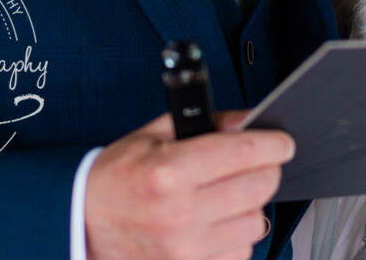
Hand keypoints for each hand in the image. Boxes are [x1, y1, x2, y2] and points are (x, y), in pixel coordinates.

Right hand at [86, 110, 294, 259]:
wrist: (83, 225)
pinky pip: (242, 251)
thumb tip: (250, 120)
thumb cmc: (119, 178)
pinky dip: (236, 236)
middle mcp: (179, 213)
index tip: (281, 142)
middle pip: (259, 186)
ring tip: (226, 197)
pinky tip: (216, 224)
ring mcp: (185, 249)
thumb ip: (207, 123)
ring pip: (257, 221)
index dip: (273, 143)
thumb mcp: (154, 135)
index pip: (245, 152)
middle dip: (266, 169)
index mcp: (169, 172)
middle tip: (256, 164)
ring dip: (250, 206)